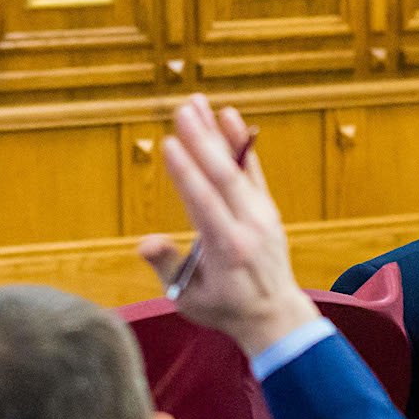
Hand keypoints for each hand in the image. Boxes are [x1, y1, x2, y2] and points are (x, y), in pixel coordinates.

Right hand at [138, 96, 319, 357]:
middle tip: (183, 110)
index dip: (186, 173)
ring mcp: (261, 214)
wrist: (274, 315)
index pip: (203, 204)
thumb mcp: (187, 299)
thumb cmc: (223, 308)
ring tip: (196, 103)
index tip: (170, 144)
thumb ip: (167, 267)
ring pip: (236, 167)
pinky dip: (241, 143)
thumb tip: (144, 243)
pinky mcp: (267, 207)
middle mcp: (248, 227)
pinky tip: (228, 116)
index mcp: (226, 250)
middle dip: (201, 141)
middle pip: (222, 177)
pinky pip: (253, 169)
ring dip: (215, 133)